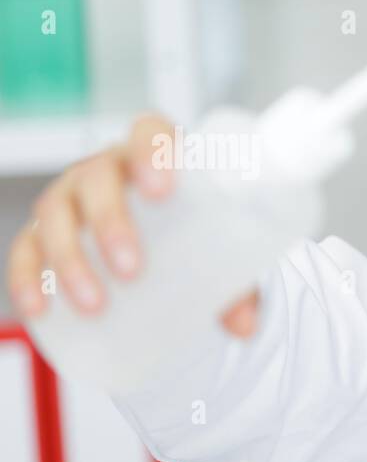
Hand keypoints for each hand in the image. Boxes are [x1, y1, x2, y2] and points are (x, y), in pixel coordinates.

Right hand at [5, 112, 258, 336]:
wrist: (158, 244)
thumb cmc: (193, 235)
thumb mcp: (219, 254)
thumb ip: (237, 284)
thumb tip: (245, 327)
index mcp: (155, 157)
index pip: (150, 133)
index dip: (151, 152)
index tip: (161, 190)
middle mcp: (106, 169)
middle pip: (96, 178)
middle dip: (110, 222)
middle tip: (132, 269)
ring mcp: (69, 197)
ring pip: (54, 212)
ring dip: (69, 258)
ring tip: (94, 304)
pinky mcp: (42, 231)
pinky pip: (25, 248)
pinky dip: (28, 277)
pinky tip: (40, 307)